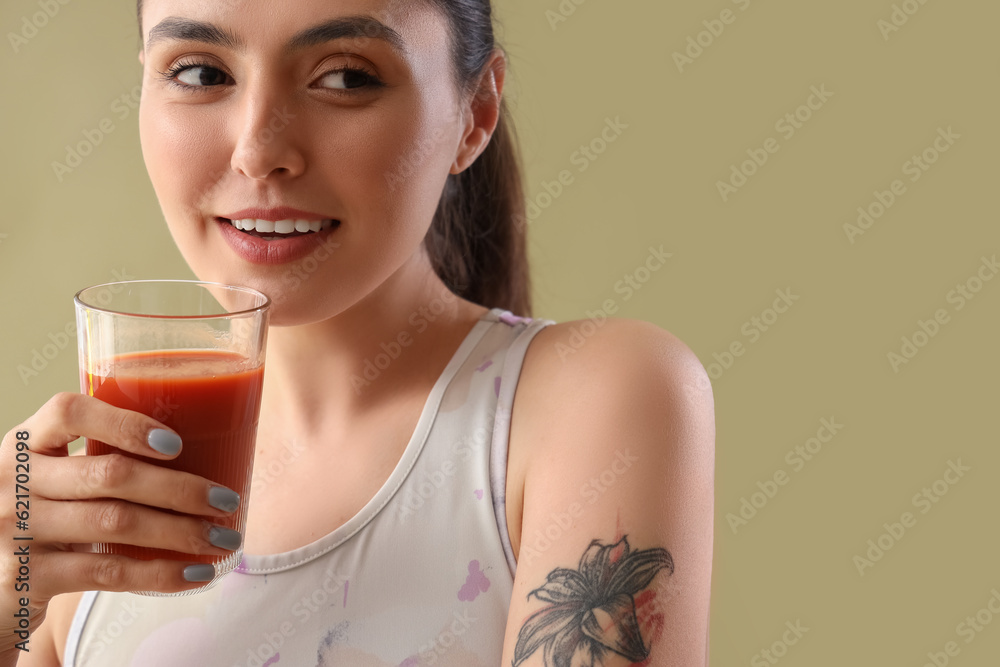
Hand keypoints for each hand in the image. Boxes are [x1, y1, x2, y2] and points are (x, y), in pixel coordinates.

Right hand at [0, 393, 242, 649]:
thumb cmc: (40, 520)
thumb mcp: (51, 479)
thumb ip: (97, 459)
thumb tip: (204, 446)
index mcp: (24, 443)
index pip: (68, 411)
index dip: (125, 423)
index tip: (176, 443)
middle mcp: (12, 481)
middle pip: (110, 474)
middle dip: (180, 488)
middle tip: (226, 499)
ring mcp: (15, 530)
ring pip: (115, 523)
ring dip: (181, 531)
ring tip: (224, 538)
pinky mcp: (24, 578)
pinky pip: (107, 572)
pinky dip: (160, 573)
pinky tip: (196, 573)